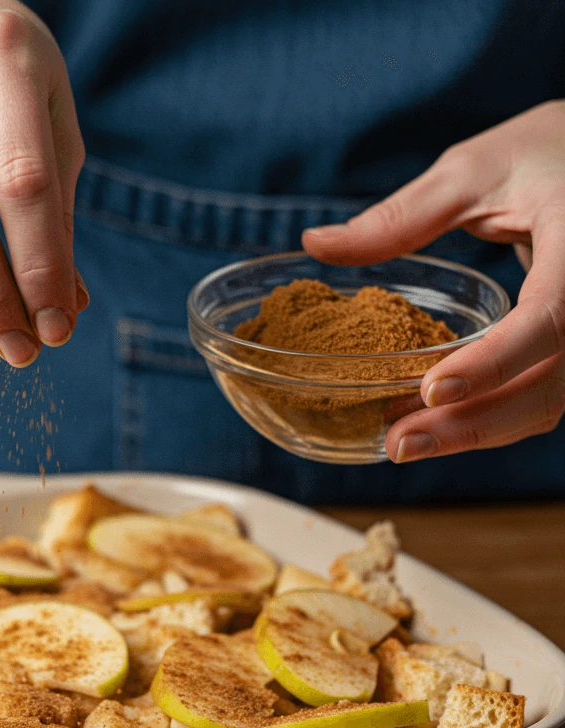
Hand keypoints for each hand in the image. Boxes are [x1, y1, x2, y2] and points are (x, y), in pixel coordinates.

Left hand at [303, 100, 564, 462]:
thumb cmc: (542, 154)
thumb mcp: (472, 172)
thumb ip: (400, 217)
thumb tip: (315, 242)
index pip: (550, 316)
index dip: (494, 362)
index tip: (432, 391)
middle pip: (550, 382)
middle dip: (473, 422)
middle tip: (398, 445)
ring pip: (549, 402)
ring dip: (477, 433)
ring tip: (403, 445)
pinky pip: (544, 397)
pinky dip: (491, 418)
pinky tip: (436, 428)